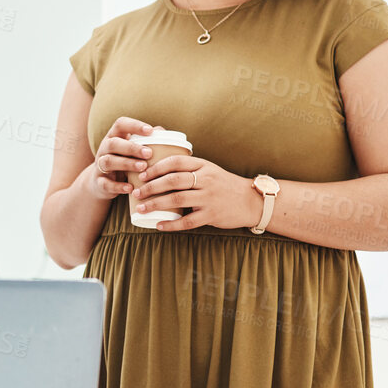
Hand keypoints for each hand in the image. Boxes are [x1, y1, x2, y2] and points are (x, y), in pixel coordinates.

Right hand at [82, 116, 157, 202]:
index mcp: (114, 137)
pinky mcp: (99, 183)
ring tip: (143, 168)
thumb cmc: (125, 161)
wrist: (103, 184)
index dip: (134, 126)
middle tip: (149, 153)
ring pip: (107, 162)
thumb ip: (146, 142)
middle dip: (131, 147)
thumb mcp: (133, 151)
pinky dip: (118, 186)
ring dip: (126, 164)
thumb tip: (162, 133)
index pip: (120, 124)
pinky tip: (131, 188)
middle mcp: (104, 149)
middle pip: (113, 143)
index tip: (150, 131)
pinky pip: (105, 183)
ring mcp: (99, 166)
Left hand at [132, 155, 259, 231]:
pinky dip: (171, 224)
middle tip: (136, 192)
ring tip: (141, 208)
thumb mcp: (210, 170)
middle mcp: (206, 179)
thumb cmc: (224, 185)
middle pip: (173, 180)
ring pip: (177, 199)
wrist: (251, 201)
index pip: (175, 162)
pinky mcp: (212, 214)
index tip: (141, 174)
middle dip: (151, 186)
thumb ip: (190, 168)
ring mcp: (209, 197)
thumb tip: (160, 164)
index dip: (156, 168)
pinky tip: (159, 225)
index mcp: (203, 165)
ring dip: (156, 204)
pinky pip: (188, 221)